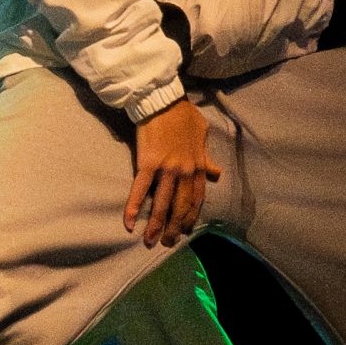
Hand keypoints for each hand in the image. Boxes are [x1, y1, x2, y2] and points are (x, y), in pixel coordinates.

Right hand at [124, 99, 221, 249]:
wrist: (163, 101)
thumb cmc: (182, 115)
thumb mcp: (201, 135)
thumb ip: (206, 158)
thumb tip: (216, 173)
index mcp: (197, 166)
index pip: (196, 199)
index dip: (190, 217)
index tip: (185, 230)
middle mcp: (184, 171)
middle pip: (180, 206)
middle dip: (174, 228)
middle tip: (167, 243)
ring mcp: (166, 168)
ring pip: (162, 203)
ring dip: (155, 225)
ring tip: (150, 240)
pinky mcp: (147, 163)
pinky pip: (140, 189)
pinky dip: (134, 207)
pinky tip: (129, 223)